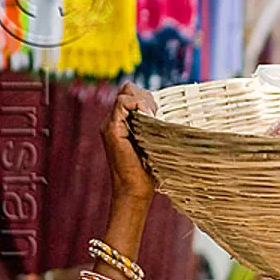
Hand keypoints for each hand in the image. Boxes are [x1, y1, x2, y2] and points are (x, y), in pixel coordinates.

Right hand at [102, 83, 157, 203]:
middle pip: (128, 89)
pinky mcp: (111, 128)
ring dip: (143, 100)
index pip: (133, 94)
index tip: (159, 114)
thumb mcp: (155, 144)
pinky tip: (147, 117)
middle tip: (156, 114)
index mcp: (125, 123)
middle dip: (146, 96)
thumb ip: (155, 127)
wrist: (135, 190)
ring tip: (152, 117)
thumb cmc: (148, 172)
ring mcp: (111, 123)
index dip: (147, 98)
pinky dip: (136, 105)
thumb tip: (169, 115)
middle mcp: (116, 120)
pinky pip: (121, 103)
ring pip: (126, 92)